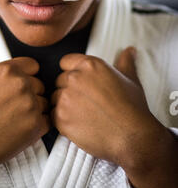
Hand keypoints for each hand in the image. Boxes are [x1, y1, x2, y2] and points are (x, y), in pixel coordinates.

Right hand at [0, 49, 49, 177]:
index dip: (26, 74)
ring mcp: (30, 105)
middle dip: (30, 93)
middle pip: (39, 84)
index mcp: (6, 70)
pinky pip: (48, 121)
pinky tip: (23, 128)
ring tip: (17, 118)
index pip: (32, 65)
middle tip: (14, 104)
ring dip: (35, 109)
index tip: (19, 84)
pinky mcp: (36, 126)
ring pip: (44, 103)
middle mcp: (21, 85)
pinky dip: (39, 125)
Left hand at [50, 47, 158, 165]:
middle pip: (60, 80)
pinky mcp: (61, 118)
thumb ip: (125, 62)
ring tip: (84, 115)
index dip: (74, 72)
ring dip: (65, 105)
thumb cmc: (133, 108)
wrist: (133, 137)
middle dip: (70, 90)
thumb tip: (129, 50)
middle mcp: (74, 78)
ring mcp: (66, 98)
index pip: (66, 62)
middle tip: (87, 102)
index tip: (84, 84)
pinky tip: (80, 125)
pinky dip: (63, 121)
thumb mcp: (131, 79)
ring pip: (55, 98)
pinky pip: (53, 116)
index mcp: (89, 65)